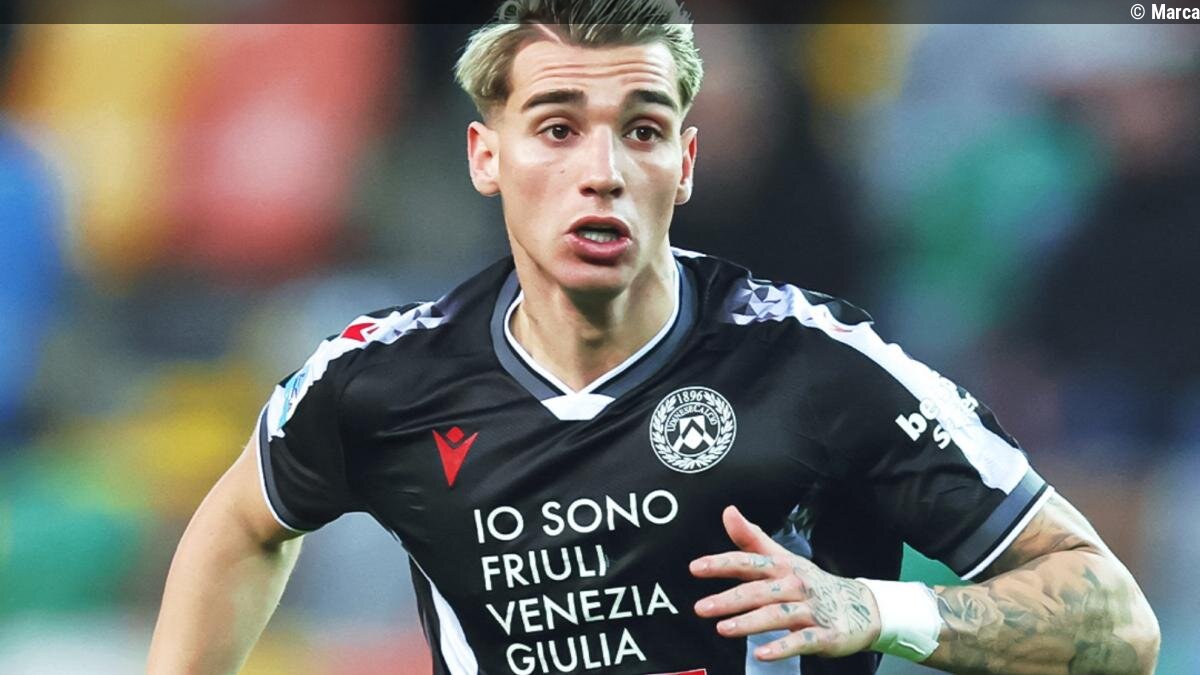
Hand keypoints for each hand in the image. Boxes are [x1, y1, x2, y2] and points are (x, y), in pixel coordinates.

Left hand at [690, 505, 881, 660]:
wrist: (860, 606)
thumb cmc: (810, 582)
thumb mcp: (782, 558)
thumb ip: (751, 539)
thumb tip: (728, 512)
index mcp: (782, 566)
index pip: (749, 562)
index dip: (722, 563)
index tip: (696, 567)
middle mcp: (795, 585)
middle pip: (759, 591)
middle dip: (729, 599)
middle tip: (701, 607)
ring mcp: (810, 610)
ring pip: (777, 615)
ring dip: (749, 622)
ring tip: (723, 629)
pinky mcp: (824, 634)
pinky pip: (802, 641)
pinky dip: (782, 647)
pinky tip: (762, 653)